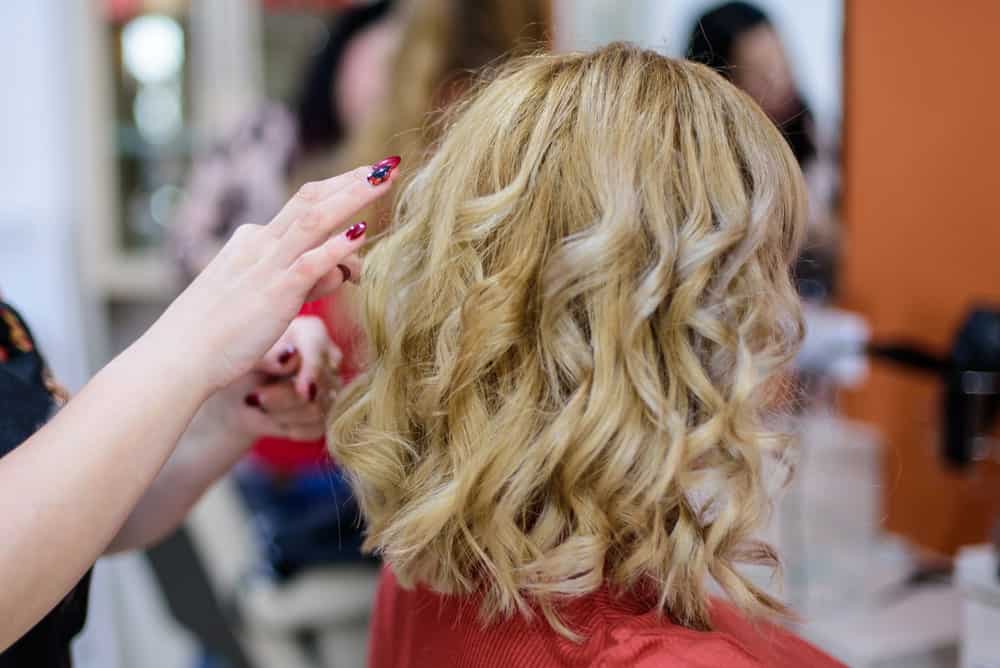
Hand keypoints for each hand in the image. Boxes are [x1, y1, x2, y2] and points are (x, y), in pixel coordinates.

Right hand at [144, 164, 395, 392]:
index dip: (336, 187)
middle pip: (311, 200)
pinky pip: (310, 263)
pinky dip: (337, 247)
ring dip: (353, 197)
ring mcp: (267, 267)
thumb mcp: (264, 298)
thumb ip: (305, 281)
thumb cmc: (216, 335)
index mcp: (253, 242)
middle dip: (351, 181)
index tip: (365, 175)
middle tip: (388, 164)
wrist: (177, 356)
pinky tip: (362, 234)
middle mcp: (260, 245)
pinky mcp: (274, 294)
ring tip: (385, 179)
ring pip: (315, 221)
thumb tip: (341, 271)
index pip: (302, 206)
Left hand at [242, 315, 340, 440]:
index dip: (313, 365)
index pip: (319, 341)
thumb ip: (267, 355)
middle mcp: (327, 356)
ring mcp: (332, 386)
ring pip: (317, 409)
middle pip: (320, 381)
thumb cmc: (238, 369)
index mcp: (309, 331)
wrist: (236, 399)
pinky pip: (317, 427)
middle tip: (257, 396)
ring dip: (282, 413)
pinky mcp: (329, 413)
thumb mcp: (245, 359)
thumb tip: (289, 356)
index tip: (301, 388)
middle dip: (285, 396)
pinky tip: (276, 418)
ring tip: (262, 405)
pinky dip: (290, 427)